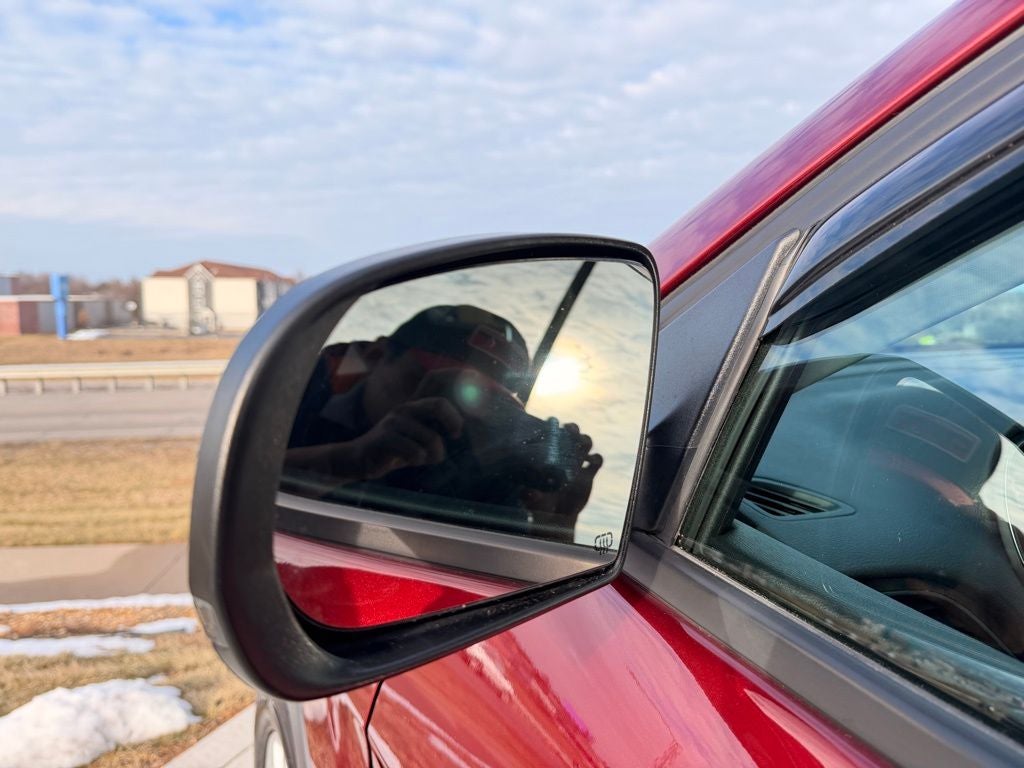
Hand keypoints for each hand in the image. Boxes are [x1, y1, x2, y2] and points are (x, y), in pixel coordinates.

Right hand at [283, 396, 462, 482]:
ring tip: (422, 459)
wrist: (357, 459)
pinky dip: (418, 460)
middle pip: (438, 405)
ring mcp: (393, 422)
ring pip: (431, 439)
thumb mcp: (416, 439)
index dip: (454, 411)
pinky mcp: (384, 438)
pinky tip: (410, 461)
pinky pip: (415, 451)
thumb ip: (433, 432)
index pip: (440, 398)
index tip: (456, 432)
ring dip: (433, 455)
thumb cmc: (393, 451)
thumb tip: (459, 434)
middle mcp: (404, 410)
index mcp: (413, 407)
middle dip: (453, 421)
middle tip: (454, 436)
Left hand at [521, 423, 602, 542]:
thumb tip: (526, 493)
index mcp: (550, 457)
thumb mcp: (534, 500)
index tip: (551, 423)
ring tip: (583, 443)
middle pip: (571, 435)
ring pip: (585, 444)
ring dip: (585, 440)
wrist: (559, 517)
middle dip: (572, 429)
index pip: (552, 437)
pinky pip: (597, 460)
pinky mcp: (588, 474)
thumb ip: (531, 497)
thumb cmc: (542, 505)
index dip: (553, 428)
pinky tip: (592, 462)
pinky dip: (596, 458)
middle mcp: (564, 457)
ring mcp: (577, 464)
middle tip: (569, 429)